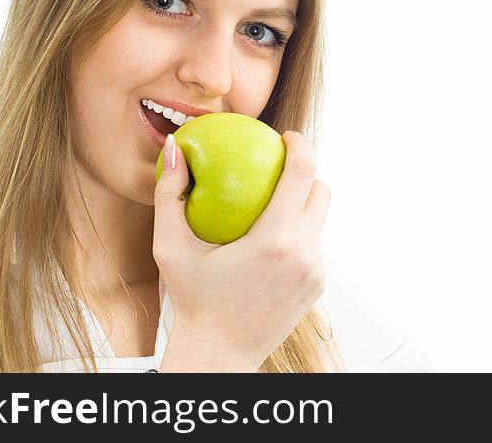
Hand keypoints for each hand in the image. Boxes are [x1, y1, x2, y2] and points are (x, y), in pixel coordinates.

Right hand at [152, 130, 329, 371]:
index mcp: (275, 241)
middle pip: (322, 191)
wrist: (219, 355)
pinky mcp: (318, 286)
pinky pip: (313, 244)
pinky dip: (297, 232)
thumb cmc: (191, 300)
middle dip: (306, 171)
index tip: (287, 135)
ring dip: (302, 202)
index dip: (301, 145)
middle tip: (278, 164)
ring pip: (320, 218)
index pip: (303, 174)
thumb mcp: (169, 247)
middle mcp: (303, 254)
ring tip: (272, 198)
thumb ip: (169, 194)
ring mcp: (315, 272)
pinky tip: (271, 234)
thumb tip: (174, 147)